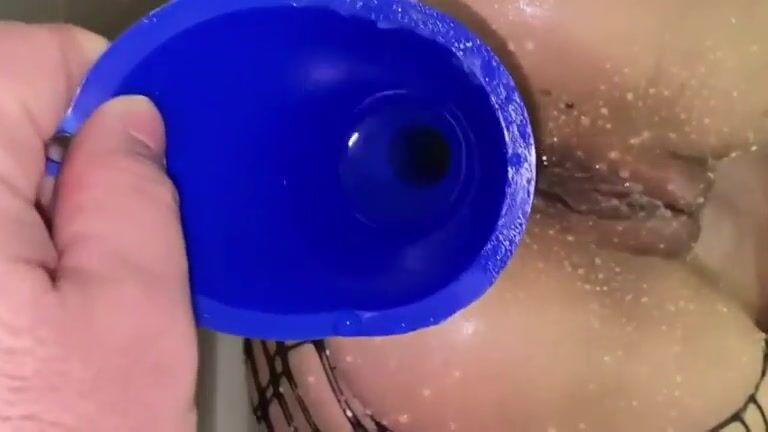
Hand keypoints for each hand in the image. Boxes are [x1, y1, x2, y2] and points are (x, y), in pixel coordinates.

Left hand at [0, 22, 196, 430]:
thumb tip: (132, 115)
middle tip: (112, 243)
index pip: (28, 59)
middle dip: (69, 156)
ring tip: (69, 285)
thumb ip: (138, 198)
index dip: (105, 89)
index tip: (146, 149)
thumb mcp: (133, 323)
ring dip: (37, 204)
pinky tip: (26, 300)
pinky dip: (9, 238)